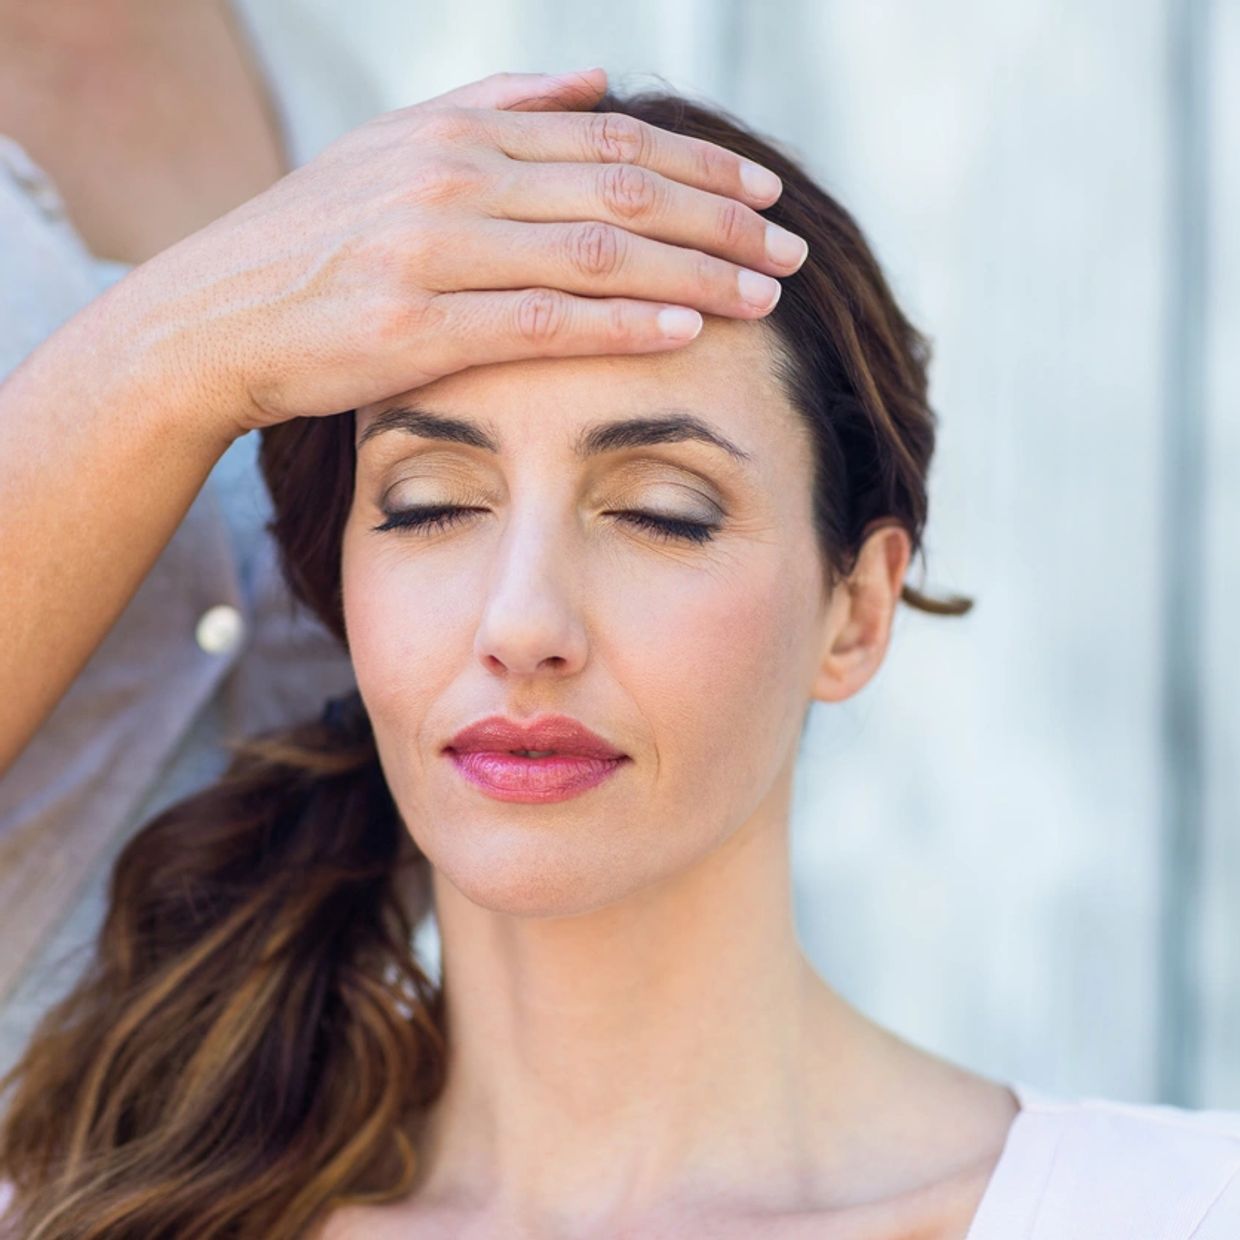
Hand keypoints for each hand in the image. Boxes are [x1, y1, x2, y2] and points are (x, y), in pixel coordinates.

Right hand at [121, 67, 806, 436]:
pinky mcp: (416, 326)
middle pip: (621, 190)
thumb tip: (596, 80)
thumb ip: (500, 104)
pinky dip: (622, 322)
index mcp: (458, 131)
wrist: (211, 316)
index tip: (763, 195)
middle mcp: (454, 177)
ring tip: (763, 296)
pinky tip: (684, 330)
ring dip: (693, 273)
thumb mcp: (395, 147)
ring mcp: (434, 250)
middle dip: (719, 221)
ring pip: (597, 252)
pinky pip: (544, 321)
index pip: (610, 142)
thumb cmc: (310, 240)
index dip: (699, 168)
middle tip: (789, 252)